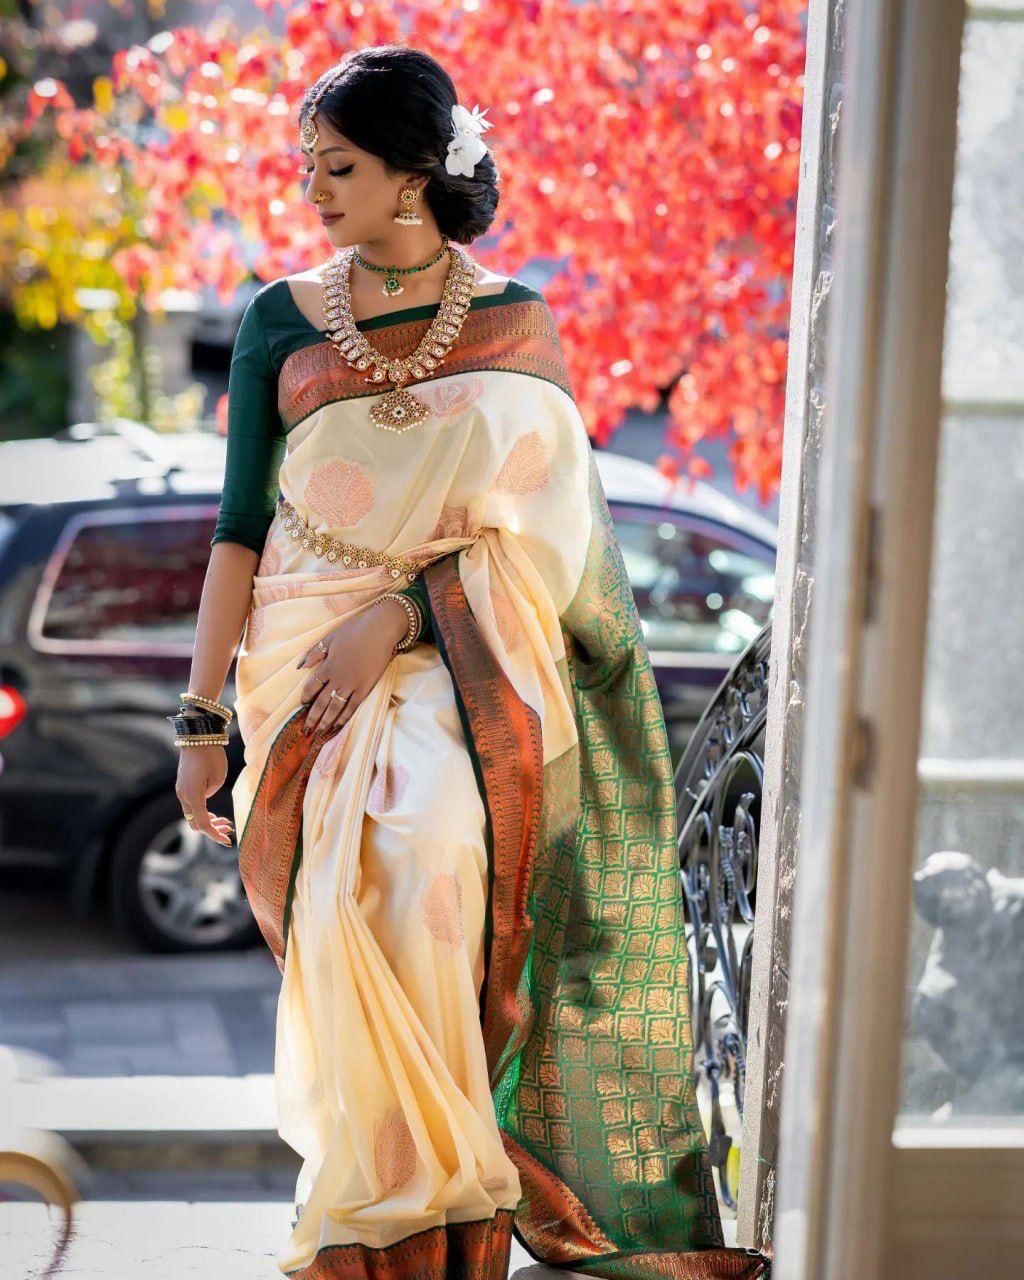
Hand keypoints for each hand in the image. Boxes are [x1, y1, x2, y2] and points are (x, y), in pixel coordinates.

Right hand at [175, 744, 234, 846]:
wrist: (197, 736)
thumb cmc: (211, 756)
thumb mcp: (218, 778)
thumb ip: (211, 793)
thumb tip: (206, 797)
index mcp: (192, 796)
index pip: (203, 824)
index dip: (215, 835)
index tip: (228, 841)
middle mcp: (183, 796)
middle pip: (195, 823)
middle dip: (212, 830)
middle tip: (230, 829)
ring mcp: (181, 791)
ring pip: (193, 815)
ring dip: (208, 821)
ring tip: (226, 823)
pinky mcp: (184, 786)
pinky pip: (192, 806)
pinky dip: (203, 812)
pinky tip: (215, 815)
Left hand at [296, 598, 409, 736]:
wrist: (380, 631)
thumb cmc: (355, 631)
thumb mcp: (330, 638)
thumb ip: (315, 653)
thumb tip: (300, 666)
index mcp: (328, 666)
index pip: (312, 686)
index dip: (305, 697)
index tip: (302, 704)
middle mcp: (338, 678)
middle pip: (321, 702)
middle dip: (312, 718)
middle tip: (305, 731)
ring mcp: (352, 685)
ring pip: (335, 708)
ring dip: (325, 722)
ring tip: (318, 733)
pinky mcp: (366, 688)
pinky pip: (353, 706)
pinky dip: (344, 717)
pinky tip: (338, 726)